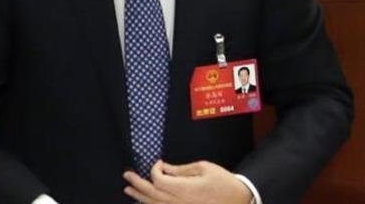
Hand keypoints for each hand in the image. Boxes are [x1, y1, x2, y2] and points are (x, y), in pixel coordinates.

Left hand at [124, 160, 253, 203]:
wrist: (237, 200)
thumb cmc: (222, 182)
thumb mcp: (204, 168)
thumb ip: (182, 170)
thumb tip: (165, 169)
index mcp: (183, 188)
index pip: (158, 180)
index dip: (155, 170)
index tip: (160, 163)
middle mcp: (177, 202)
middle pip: (151, 194)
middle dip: (138, 183)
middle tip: (127, 175)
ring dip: (140, 197)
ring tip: (129, 190)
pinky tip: (145, 202)